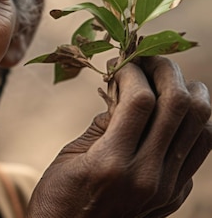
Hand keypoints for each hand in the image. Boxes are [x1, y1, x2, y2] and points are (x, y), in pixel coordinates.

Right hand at [27, 56, 211, 217]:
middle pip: (180, 107)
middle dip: (166, 71)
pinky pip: (197, 149)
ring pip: (202, 126)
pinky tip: (169, 113)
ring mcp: (167, 188)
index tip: (122, 61)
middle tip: (148, 60)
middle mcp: (147, 176)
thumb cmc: (58, 197)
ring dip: (188, 93)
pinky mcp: (176, 195)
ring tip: (167, 81)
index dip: (133, 71)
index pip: (141, 101)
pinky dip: (190, 123)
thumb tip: (125, 90)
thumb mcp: (71, 155)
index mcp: (112, 163)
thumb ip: (103, 123)